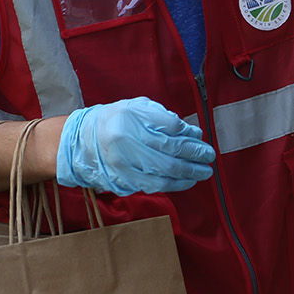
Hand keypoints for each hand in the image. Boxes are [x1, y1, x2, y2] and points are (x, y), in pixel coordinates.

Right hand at [56, 96, 215, 195]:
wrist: (83, 140)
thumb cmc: (118, 120)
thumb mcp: (138, 107)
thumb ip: (163, 117)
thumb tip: (191, 132)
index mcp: (130, 117)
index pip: (169, 128)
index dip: (189, 135)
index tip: (200, 137)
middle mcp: (125, 141)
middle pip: (170, 152)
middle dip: (195, 157)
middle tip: (210, 157)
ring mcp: (123, 163)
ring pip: (164, 173)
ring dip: (189, 174)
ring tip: (204, 172)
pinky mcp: (122, 180)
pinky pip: (154, 186)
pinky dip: (174, 185)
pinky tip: (187, 181)